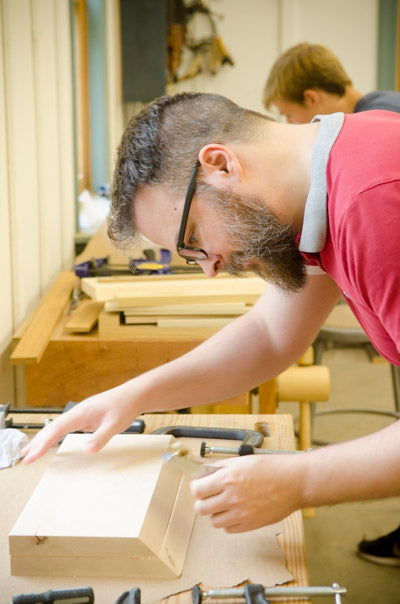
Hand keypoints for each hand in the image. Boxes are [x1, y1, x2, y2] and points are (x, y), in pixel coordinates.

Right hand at [22, 385, 141, 463]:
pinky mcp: (85, 418)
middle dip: (38, 442)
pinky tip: (50, 442)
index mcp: (82, 412)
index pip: (57, 428)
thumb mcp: (116, 424)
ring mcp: (81, 414)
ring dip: (43, 439)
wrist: (134, 395)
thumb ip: (101, 437)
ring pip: (57, 427)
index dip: (44, 442)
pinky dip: (54, 436)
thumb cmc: (125, 405)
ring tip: (30, 452)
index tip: (33, 454)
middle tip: (25, 458)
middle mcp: (78, 412)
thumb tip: (87, 450)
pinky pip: (65, 427)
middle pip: (53, 427)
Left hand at [190, 453, 304, 532]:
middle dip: (202, 502)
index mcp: (228, 478)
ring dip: (215, 513)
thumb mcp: (242, 460)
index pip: (197, 490)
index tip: (200, 487)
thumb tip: (205, 472)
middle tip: (208, 497)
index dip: (196, 488)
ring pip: (214, 521)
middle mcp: (232, 497)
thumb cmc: (272, 468)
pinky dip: (229, 522)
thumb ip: (221, 467)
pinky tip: (235, 512)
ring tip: (224, 504)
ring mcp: (241, 513)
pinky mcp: (251, 524)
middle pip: (201, 509)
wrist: (294, 482)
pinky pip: (229, 529)